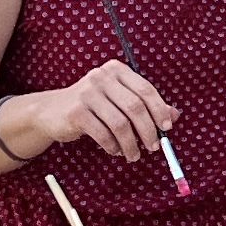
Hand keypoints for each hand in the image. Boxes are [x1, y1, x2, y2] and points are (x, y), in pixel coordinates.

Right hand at [44, 61, 176, 164]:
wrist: (51, 112)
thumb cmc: (92, 107)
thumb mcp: (118, 101)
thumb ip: (145, 105)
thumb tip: (173, 115)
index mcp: (116, 70)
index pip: (145, 89)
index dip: (159, 110)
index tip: (166, 128)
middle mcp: (102, 77)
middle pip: (135, 107)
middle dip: (148, 130)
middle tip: (153, 147)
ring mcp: (87, 93)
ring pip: (120, 124)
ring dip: (131, 144)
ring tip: (134, 155)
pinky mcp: (76, 112)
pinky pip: (103, 134)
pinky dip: (113, 146)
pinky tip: (115, 150)